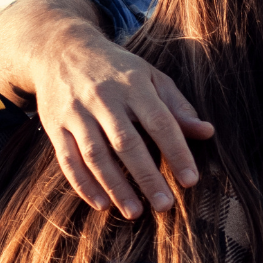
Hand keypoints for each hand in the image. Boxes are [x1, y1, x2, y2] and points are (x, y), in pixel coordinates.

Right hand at [37, 21, 214, 218]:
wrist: (60, 49)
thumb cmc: (116, 69)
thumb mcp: (150, 76)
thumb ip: (177, 106)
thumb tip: (207, 132)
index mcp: (133, 84)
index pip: (159, 121)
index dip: (176, 151)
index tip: (190, 180)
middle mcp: (103, 98)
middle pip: (126, 143)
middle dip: (147, 177)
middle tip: (165, 206)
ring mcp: (76, 113)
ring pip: (95, 156)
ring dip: (116, 187)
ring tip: (135, 212)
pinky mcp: (55, 126)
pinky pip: (68, 161)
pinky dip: (83, 185)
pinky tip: (102, 204)